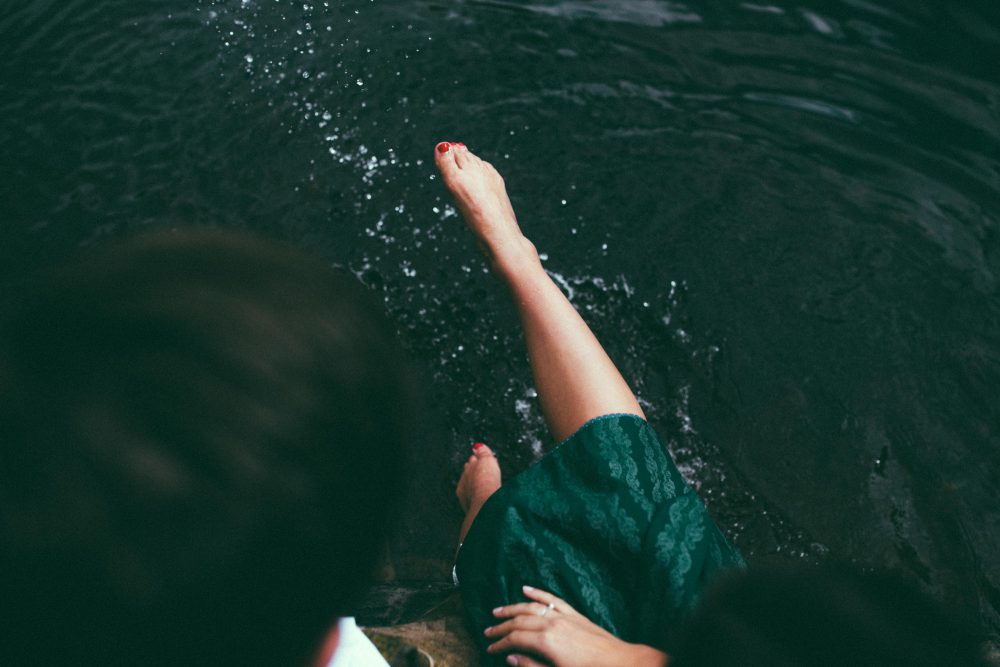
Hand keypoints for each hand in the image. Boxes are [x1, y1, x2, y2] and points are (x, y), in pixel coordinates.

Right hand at [484, 585, 669, 666]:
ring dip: (512, 608)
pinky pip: (552, 599)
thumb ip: (532, 666)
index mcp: (545, 640)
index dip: (499, 643)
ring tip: (498, 611)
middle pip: (519, 621)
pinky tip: (526, 590)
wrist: (619, 663)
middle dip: (501, 626)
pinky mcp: (574, 614)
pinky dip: (537, 593)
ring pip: (531, 607)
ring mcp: (563, 616)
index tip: (490, 648)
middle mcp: (552, 623)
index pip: (514, 638)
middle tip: (487, 632)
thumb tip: (511, 657)